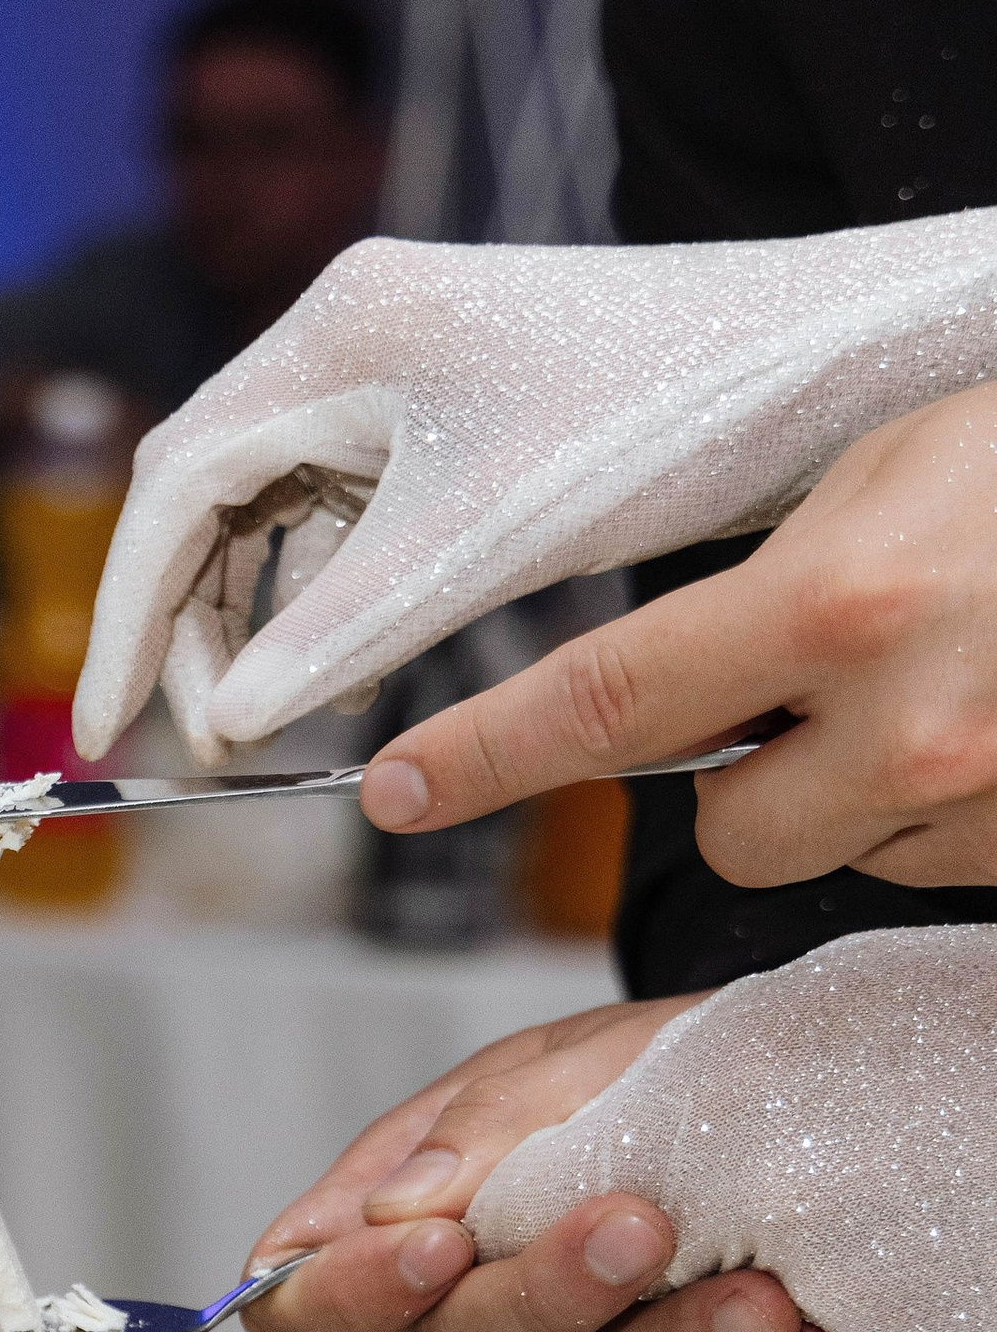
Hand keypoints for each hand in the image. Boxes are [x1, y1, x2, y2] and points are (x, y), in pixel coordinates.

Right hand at [72, 212, 996, 768]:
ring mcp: (397, 357)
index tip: (109, 726)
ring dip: (251, 616)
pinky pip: (335, 502)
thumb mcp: (476, 546)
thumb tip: (227, 725)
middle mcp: (351, 327)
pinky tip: (338, 666)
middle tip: (198, 741)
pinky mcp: (444, 397)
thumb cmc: (664, 419)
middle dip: (186, 625)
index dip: (130, 617)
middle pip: (204, 490)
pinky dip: (317, 590)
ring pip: (267, 504)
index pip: (174, 483)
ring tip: (260, 718)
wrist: (813, 361)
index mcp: (340, 332)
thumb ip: (336, 636)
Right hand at [244, 1001, 841, 1331]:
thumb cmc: (645, 1076)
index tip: (440, 1244)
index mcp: (400, 1228)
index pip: (301, 1307)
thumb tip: (400, 1208)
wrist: (782, 1108)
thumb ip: (488, 1123)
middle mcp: (458, 1324)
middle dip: (554, 1294)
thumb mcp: (571, 1059)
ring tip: (768, 1298)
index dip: (345, 1298)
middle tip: (645, 1226)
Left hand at [363, 385, 996, 889]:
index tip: (393, 791)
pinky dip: (959, 801)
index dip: (484, 755)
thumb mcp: (893, 474)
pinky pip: (944, 858)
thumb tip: (686, 685)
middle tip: (829, 683)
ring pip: (844, 851)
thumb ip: (772, 591)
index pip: (607, 703)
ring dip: (869, 787)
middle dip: (749, 778)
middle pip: (730, 833)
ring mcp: (986, 803)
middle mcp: (906, 728)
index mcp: (839, 606)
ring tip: (966, 671)